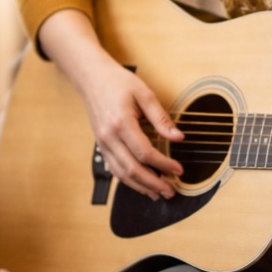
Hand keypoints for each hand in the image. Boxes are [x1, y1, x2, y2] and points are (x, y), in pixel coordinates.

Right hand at [76, 56, 184, 199]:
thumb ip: (161, 118)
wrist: (92, 78)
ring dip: (141, 186)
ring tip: (158, 193)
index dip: (163, 164)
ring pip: (121, 173)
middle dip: (153, 183)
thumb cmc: (117, 82)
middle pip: (132, 169)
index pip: (145, 152)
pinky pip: (114, 169)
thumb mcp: (144, 94)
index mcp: (121, 123)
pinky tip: (141, 184)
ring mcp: (103, 143)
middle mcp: (109, 137)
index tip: (179, 170)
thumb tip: (178, 137)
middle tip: (171, 191)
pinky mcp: (101, 145)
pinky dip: (128, 180)